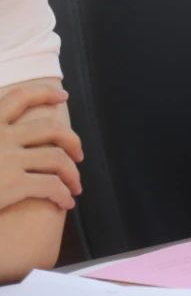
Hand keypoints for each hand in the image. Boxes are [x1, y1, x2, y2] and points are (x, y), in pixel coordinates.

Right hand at [0, 85, 83, 211]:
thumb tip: (13, 139)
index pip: (19, 97)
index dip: (45, 94)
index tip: (63, 96)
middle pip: (51, 129)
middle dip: (71, 140)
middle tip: (78, 154)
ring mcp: (7, 160)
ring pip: (57, 159)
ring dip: (72, 173)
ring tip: (75, 186)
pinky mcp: (13, 185)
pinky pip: (52, 185)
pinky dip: (63, 193)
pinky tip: (65, 202)